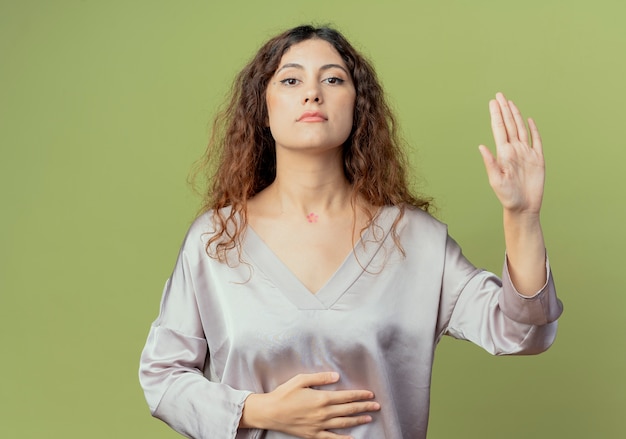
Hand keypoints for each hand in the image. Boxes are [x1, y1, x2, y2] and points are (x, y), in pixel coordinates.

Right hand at [240, 372, 379, 438]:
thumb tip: (337, 376)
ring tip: (369, 418)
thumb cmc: (284, 394)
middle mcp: (323, 413)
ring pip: (344, 424)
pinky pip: (332, 438)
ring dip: (358, 420)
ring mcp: (319, 425)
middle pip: (348, 410)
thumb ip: (320, 378)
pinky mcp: (313, 434)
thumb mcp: (301, 380)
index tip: (370, 394)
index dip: (360, 395)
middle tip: (377, 406)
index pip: (346, 396)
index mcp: (322, 398)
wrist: (270, 412)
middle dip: (364, 407)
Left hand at [479, 92, 544, 214]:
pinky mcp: (538, 159)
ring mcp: (526, 154)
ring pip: (521, 129)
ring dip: (516, 115)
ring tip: (510, 103)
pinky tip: (529, 120)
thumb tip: (481, 146)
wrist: (523, 207)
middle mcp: (514, 150)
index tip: (493, 102)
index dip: (496, 115)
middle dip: (504, 110)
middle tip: (499, 95)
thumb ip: (490, 163)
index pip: (499, 129)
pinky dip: (533, 129)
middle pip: (509, 125)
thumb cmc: (507, 197)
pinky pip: (536, 141)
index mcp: (503, 153)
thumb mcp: (496, 180)